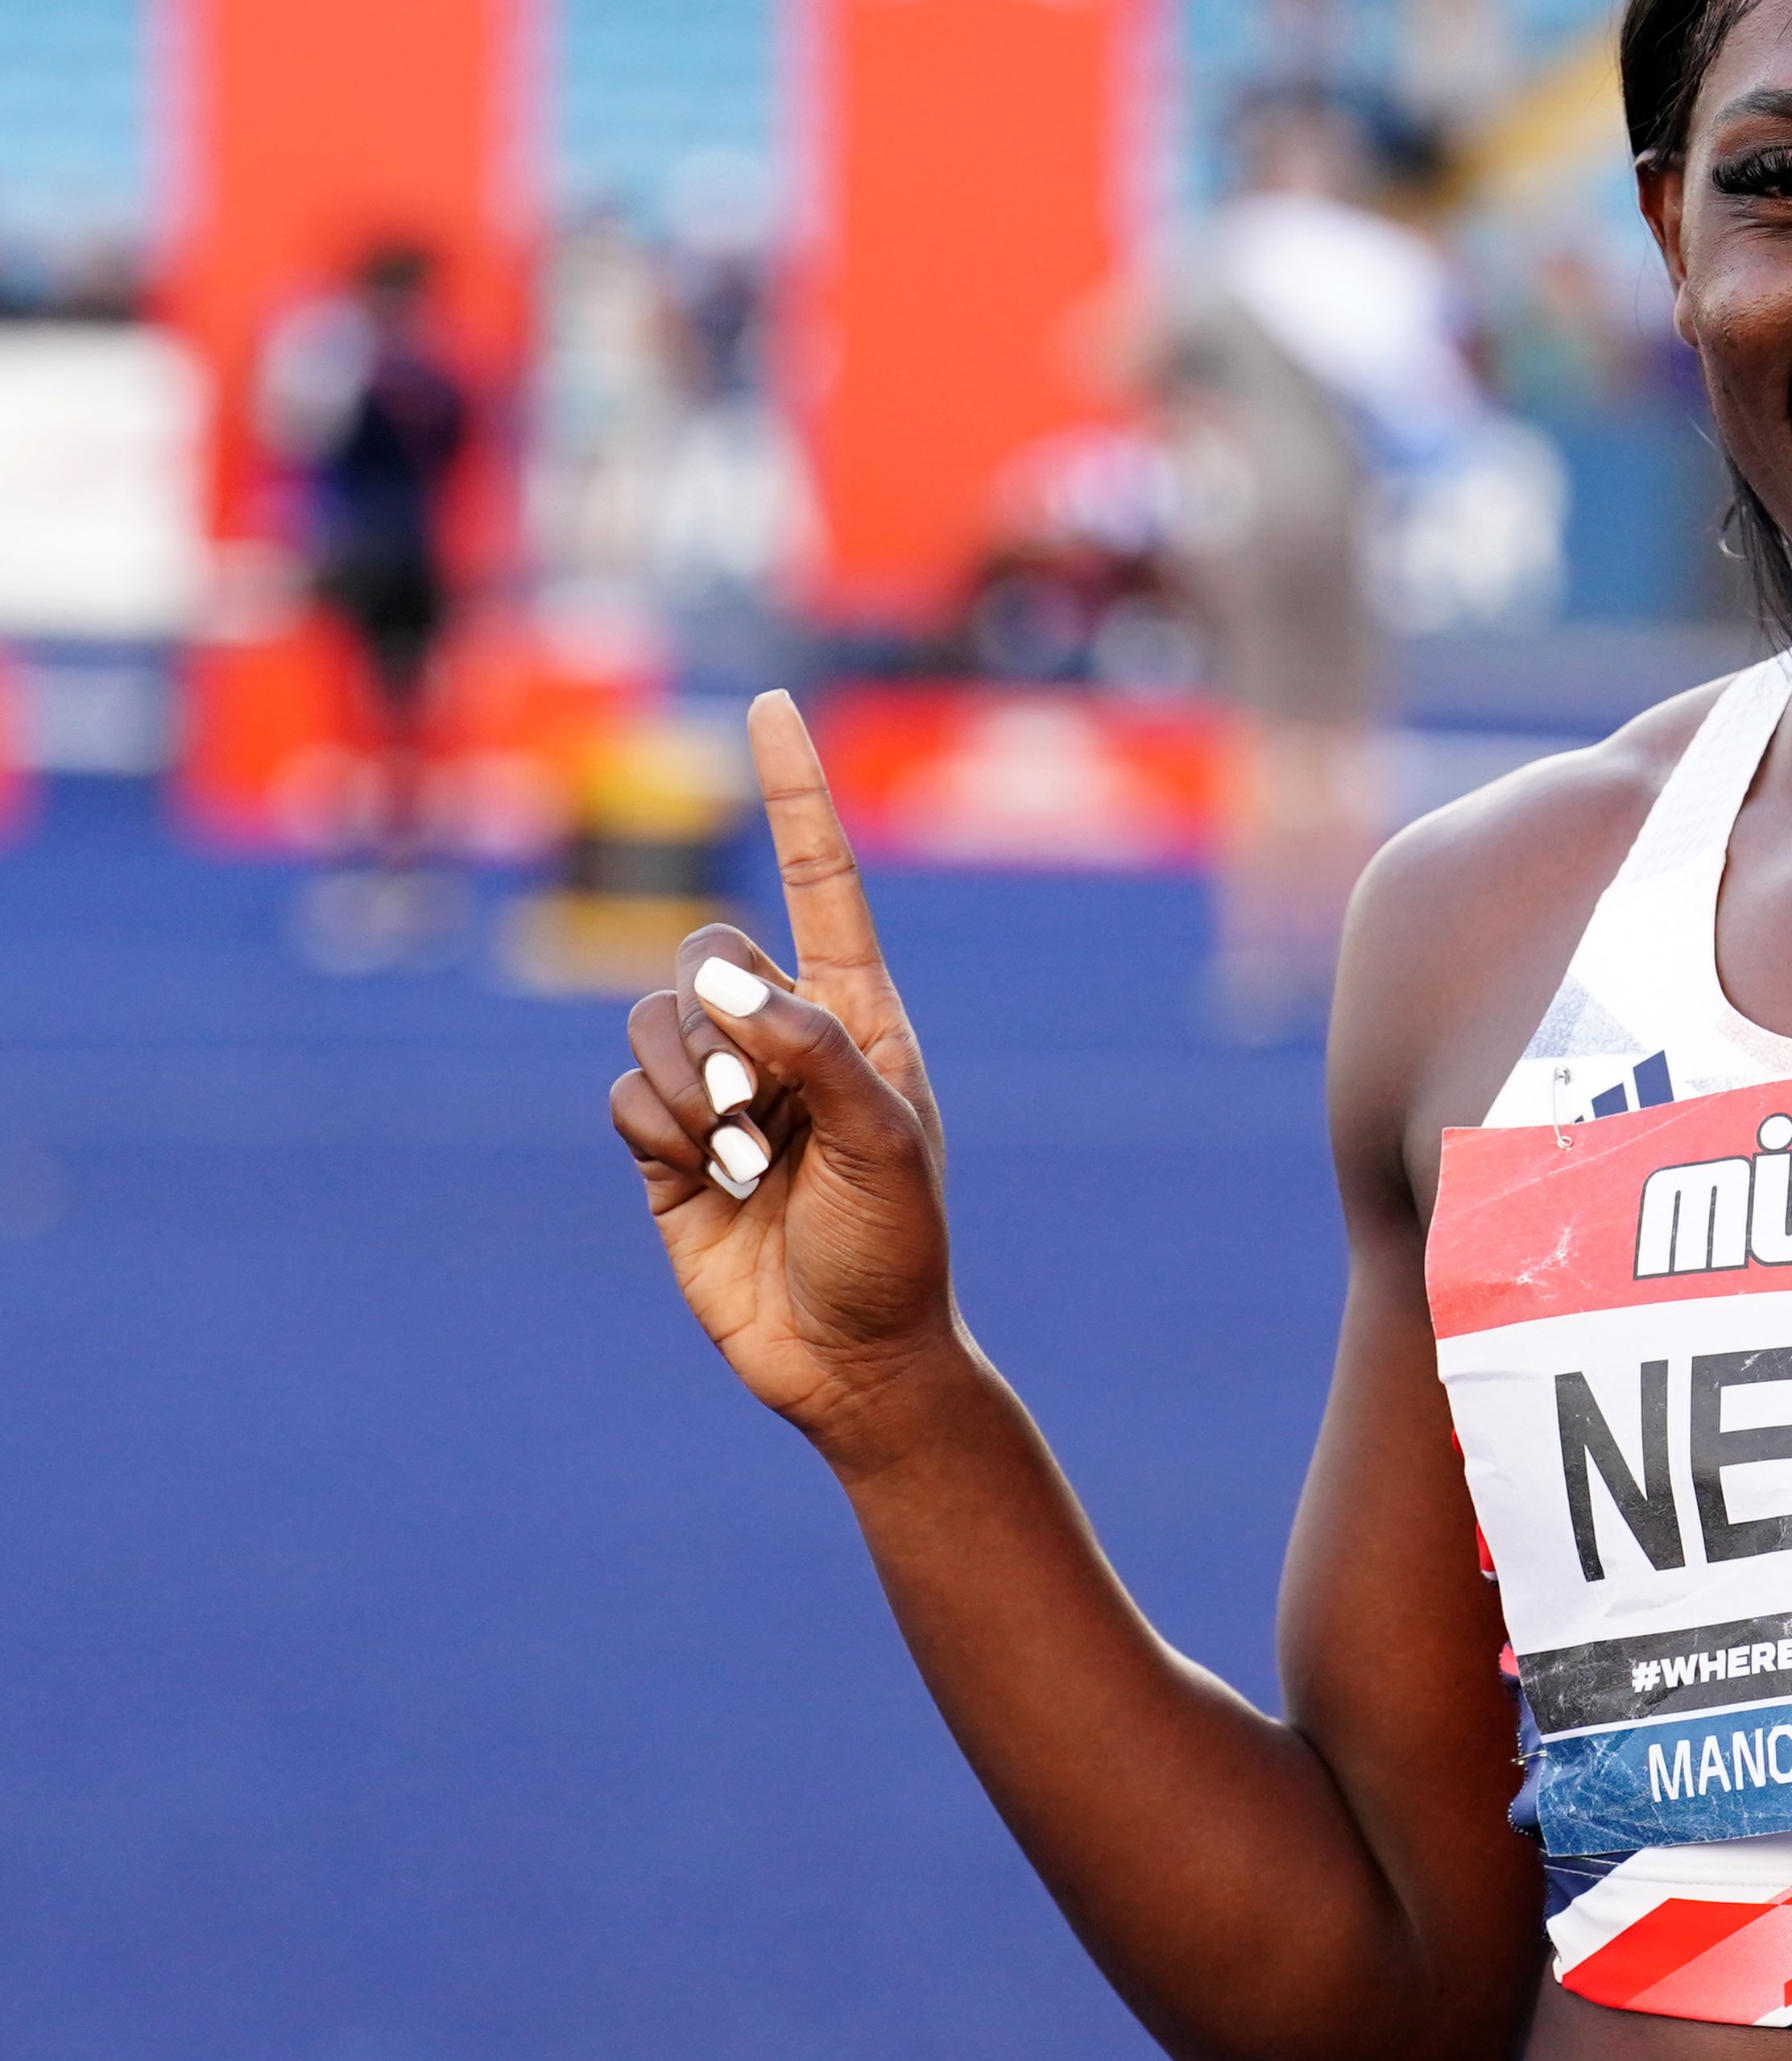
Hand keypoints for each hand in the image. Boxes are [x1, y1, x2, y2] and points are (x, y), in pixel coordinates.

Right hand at [607, 691, 959, 1463]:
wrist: (849, 1357)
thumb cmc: (896, 1246)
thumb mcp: (885, 1142)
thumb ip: (816, 1048)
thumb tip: (728, 979)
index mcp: (860, 1014)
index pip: (821, 878)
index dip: (794, 791)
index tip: (772, 703)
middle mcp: (784, 1034)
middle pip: (705, 953)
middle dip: (723, 1029)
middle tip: (769, 1121)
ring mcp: (723, 1087)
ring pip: (653, 1022)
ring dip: (693, 1093)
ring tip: (746, 1162)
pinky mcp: (666, 1144)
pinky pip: (625, 1092)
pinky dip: (659, 1130)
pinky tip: (706, 1180)